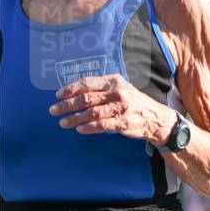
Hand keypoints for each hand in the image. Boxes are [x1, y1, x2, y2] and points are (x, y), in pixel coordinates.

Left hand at [49, 75, 177, 145]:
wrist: (155, 118)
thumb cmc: (133, 103)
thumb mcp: (120, 89)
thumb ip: (101, 90)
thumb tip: (76, 93)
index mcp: (114, 81)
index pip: (87, 83)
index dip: (70, 89)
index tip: (58, 95)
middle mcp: (117, 93)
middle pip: (86, 98)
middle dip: (66, 105)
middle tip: (54, 110)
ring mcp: (121, 108)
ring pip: (91, 113)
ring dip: (74, 118)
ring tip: (63, 122)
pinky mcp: (123, 122)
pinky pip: (101, 125)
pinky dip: (88, 128)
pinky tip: (79, 129)